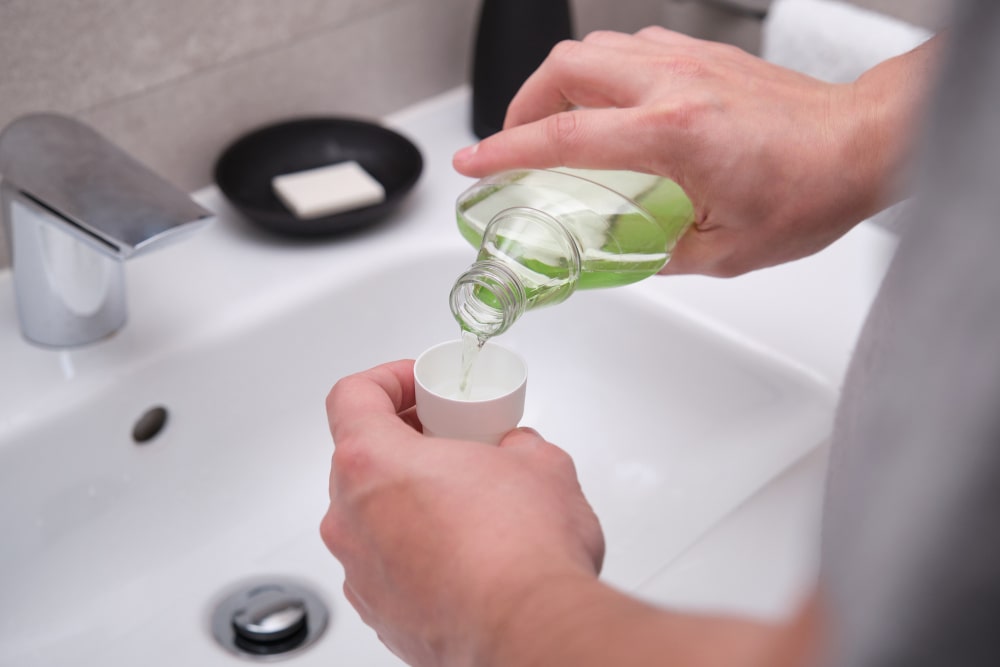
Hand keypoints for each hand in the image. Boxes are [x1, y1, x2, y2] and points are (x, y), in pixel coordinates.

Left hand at [320, 360, 604, 666]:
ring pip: (372, 515)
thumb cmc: (522, 553)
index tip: (420, 384)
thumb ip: (515, 443)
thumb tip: (516, 451)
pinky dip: (415, 548)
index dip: (388, 379)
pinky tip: (466, 552)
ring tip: (466, 500)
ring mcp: (360, 572)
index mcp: (372, 465)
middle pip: (360, 457)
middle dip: (406, 441)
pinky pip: (387, 563)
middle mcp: (351, 519)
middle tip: (452, 439)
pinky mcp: (380, 614)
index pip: (352, 397)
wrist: (530, 632)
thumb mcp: (539, 461)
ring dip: (410, 498)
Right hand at [454, 28, 936, 275]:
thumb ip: (662, 252)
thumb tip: (629, 252)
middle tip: (516, 140)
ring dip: (560, 84)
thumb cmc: (812, 188)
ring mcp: (688, 61)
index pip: (563, 137)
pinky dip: (601, 73)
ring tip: (556, 123)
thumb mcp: (727, 250)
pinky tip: (610, 105)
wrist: (864, 143)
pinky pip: (630, 47)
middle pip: (565, 68)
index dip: (505, 151)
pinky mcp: (703, 56)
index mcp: (674, 135)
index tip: (475, 162)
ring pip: (594, 48)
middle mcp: (673, 84)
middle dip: (522, 103)